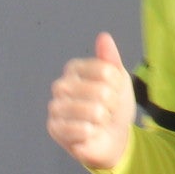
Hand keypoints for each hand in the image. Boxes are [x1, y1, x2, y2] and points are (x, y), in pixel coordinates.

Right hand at [48, 32, 133, 170]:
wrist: (113, 137)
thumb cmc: (114, 106)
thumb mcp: (119, 80)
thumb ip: (111, 59)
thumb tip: (104, 36)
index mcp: (74, 69)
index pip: (105, 71)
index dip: (117, 85)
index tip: (114, 91)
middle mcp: (60, 85)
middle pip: (101, 91)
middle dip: (111, 104)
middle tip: (106, 109)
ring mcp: (55, 107)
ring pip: (94, 111)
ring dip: (103, 119)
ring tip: (98, 121)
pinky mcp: (54, 129)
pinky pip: (84, 129)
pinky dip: (93, 133)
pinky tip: (89, 133)